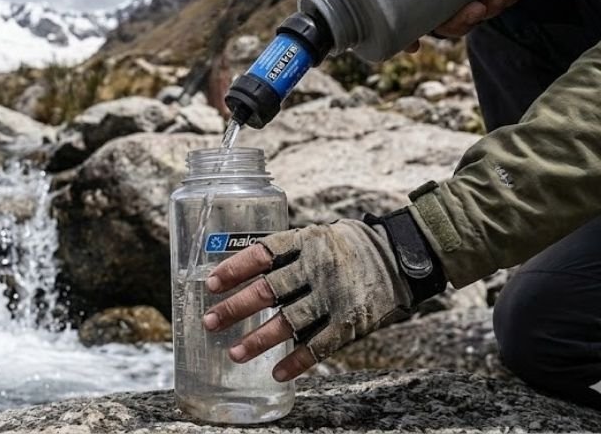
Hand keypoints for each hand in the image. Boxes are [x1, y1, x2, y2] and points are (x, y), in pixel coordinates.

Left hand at [202, 219, 411, 380]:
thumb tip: (239, 273)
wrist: (398, 257)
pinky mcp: (350, 321)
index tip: (211, 284)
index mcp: (304, 241)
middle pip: (268, 290)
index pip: (262, 254)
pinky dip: (296, 361)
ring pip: (288, 321)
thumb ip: (285, 253)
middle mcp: (316, 268)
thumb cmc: (344, 247)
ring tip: (235, 354)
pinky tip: (276, 372)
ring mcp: (333, 296)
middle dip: (235, 308)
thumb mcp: (314, 236)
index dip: (234, 269)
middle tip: (210, 322)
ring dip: (258, 340)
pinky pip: (319, 346)